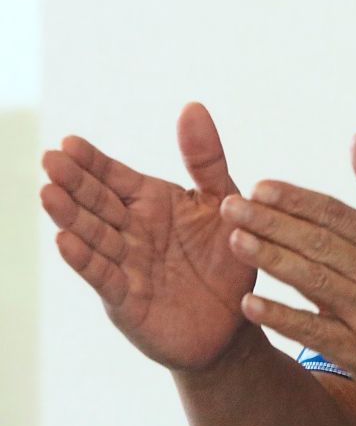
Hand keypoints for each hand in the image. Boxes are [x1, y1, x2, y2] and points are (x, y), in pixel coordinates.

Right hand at [40, 103, 257, 370]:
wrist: (236, 319)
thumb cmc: (228, 256)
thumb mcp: (221, 200)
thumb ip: (206, 158)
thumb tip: (192, 106)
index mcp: (153, 203)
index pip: (116, 177)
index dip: (93, 161)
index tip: (68, 141)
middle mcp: (133, 231)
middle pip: (98, 202)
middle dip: (74, 181)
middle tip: (50, 159)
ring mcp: (127, 265)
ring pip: (94, 236)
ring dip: (71, 216)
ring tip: (48, 192)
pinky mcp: (128, 300)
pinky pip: (105, 276)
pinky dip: (86, 260)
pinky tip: (65, 240)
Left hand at [219, 135, 355, 419]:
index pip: (336, 213)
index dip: (296, 199)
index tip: (259, 186)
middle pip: (318, 242)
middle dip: (271, 222)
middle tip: (230, 207)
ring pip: (312, 280)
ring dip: (270, 260)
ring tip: (234, 241)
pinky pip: (314, 330)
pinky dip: (282, 317)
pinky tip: (250, 305)